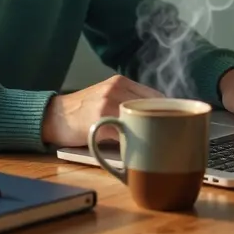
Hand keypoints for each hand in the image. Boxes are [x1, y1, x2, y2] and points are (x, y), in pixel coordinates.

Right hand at [41, 75, 164, 147]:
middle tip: (174, 140)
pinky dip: (133, 143)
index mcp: (121, 82)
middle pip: (154, 106)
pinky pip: (125, 133)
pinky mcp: (101, 120)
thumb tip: (160, 121)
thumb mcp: (106, 98)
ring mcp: (108, 103)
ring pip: (142, 120)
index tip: (180, 125)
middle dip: (166, 125)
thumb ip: (129, 103)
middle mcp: (116, 88)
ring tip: (160, 148)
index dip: (171, 112)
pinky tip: (137, 151)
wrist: (53, 116)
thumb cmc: (82, 112)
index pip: (157, 95)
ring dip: (152, 135)